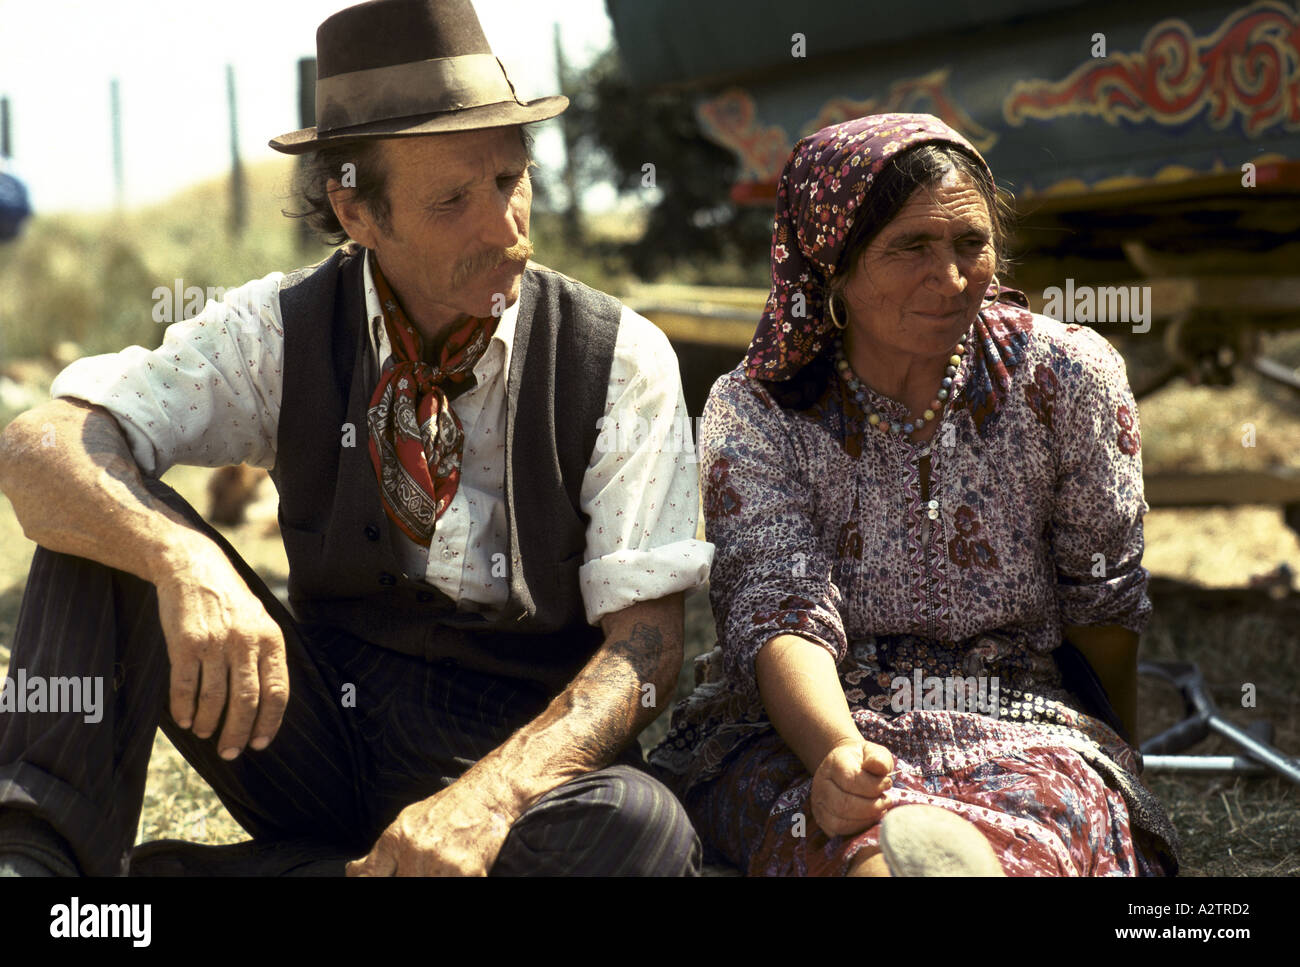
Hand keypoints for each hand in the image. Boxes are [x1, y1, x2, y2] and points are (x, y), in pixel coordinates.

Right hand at [153, 538, 288, 759]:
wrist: (193, 567)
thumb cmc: (228, 600)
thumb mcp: (259, 620)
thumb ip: (265, 654)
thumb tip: (269, 701)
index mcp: (271, 639)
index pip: (277, 692)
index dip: (269, 722)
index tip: (260, 743)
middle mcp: (246, 642)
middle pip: (246, 702)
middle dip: (238, 733)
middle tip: (230, 752)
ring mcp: (215, 643)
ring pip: (215, 699)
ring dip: (208, 724)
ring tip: (204, 733)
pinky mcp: (185, 643)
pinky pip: (185, 687)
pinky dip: (184, 709)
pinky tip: (183, 720)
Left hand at [346, 777, 514, 876]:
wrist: (485, 795)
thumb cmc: (446, 809)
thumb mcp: (407, 821)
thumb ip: (381, 851)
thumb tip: (353, 871)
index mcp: (397, 838)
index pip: (370, 877)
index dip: (367, 883)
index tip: (380, 881)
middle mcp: (415, 851)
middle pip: (400, 883)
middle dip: (408, 879)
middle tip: (417, 874)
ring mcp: (441, 864)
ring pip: (425, 887)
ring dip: (432, 881)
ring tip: (436, 872)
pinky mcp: (467, 872)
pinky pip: (455, 887)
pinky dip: (453, 881)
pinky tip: (455, 873)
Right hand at [810, 738, 894, 837]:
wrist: (846, 765)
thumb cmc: (864, 761)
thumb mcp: (874, 753)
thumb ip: (879, 759)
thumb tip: (879, 768)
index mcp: (834, 764)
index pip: (850, 781)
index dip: (873, 787)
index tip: (888, 784)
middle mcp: (821, 784)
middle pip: (844, 804)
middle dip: (872, 807)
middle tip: (887, 801)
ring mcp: (818, 803)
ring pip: (840, 821)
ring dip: (865, 820)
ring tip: (880, 810)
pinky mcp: (821, 819)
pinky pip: (838, 831)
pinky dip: (857, 828)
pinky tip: (869, 818)